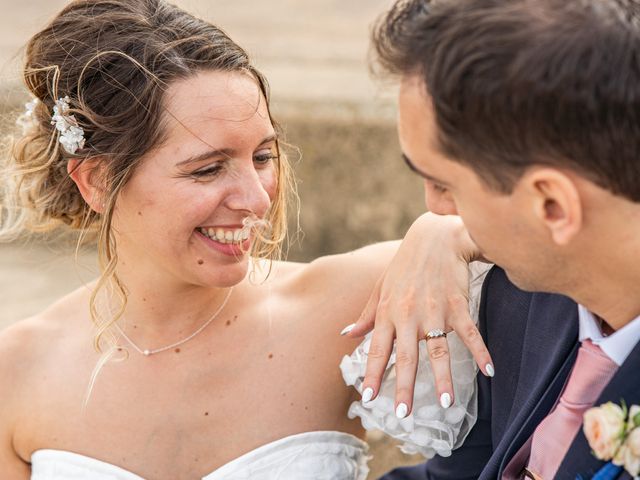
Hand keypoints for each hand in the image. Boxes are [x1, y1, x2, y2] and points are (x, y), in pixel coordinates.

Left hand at [343, 213, 493, 416]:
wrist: (434, 236)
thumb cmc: (405, 264)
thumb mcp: (380, 287)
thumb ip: (366, 314)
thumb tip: (347, 334)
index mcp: (388, 312)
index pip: (377, 349)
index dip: (372, 374)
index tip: (368, 398)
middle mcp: (408, 315)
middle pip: (406, 357)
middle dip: (404, 386)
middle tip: (403, 414)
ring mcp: (434, 311)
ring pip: (438, 350)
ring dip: (443, 377)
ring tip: (445, 403)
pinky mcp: (457, 304)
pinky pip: (469, 332)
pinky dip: (480, 351)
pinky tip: (489, 371)